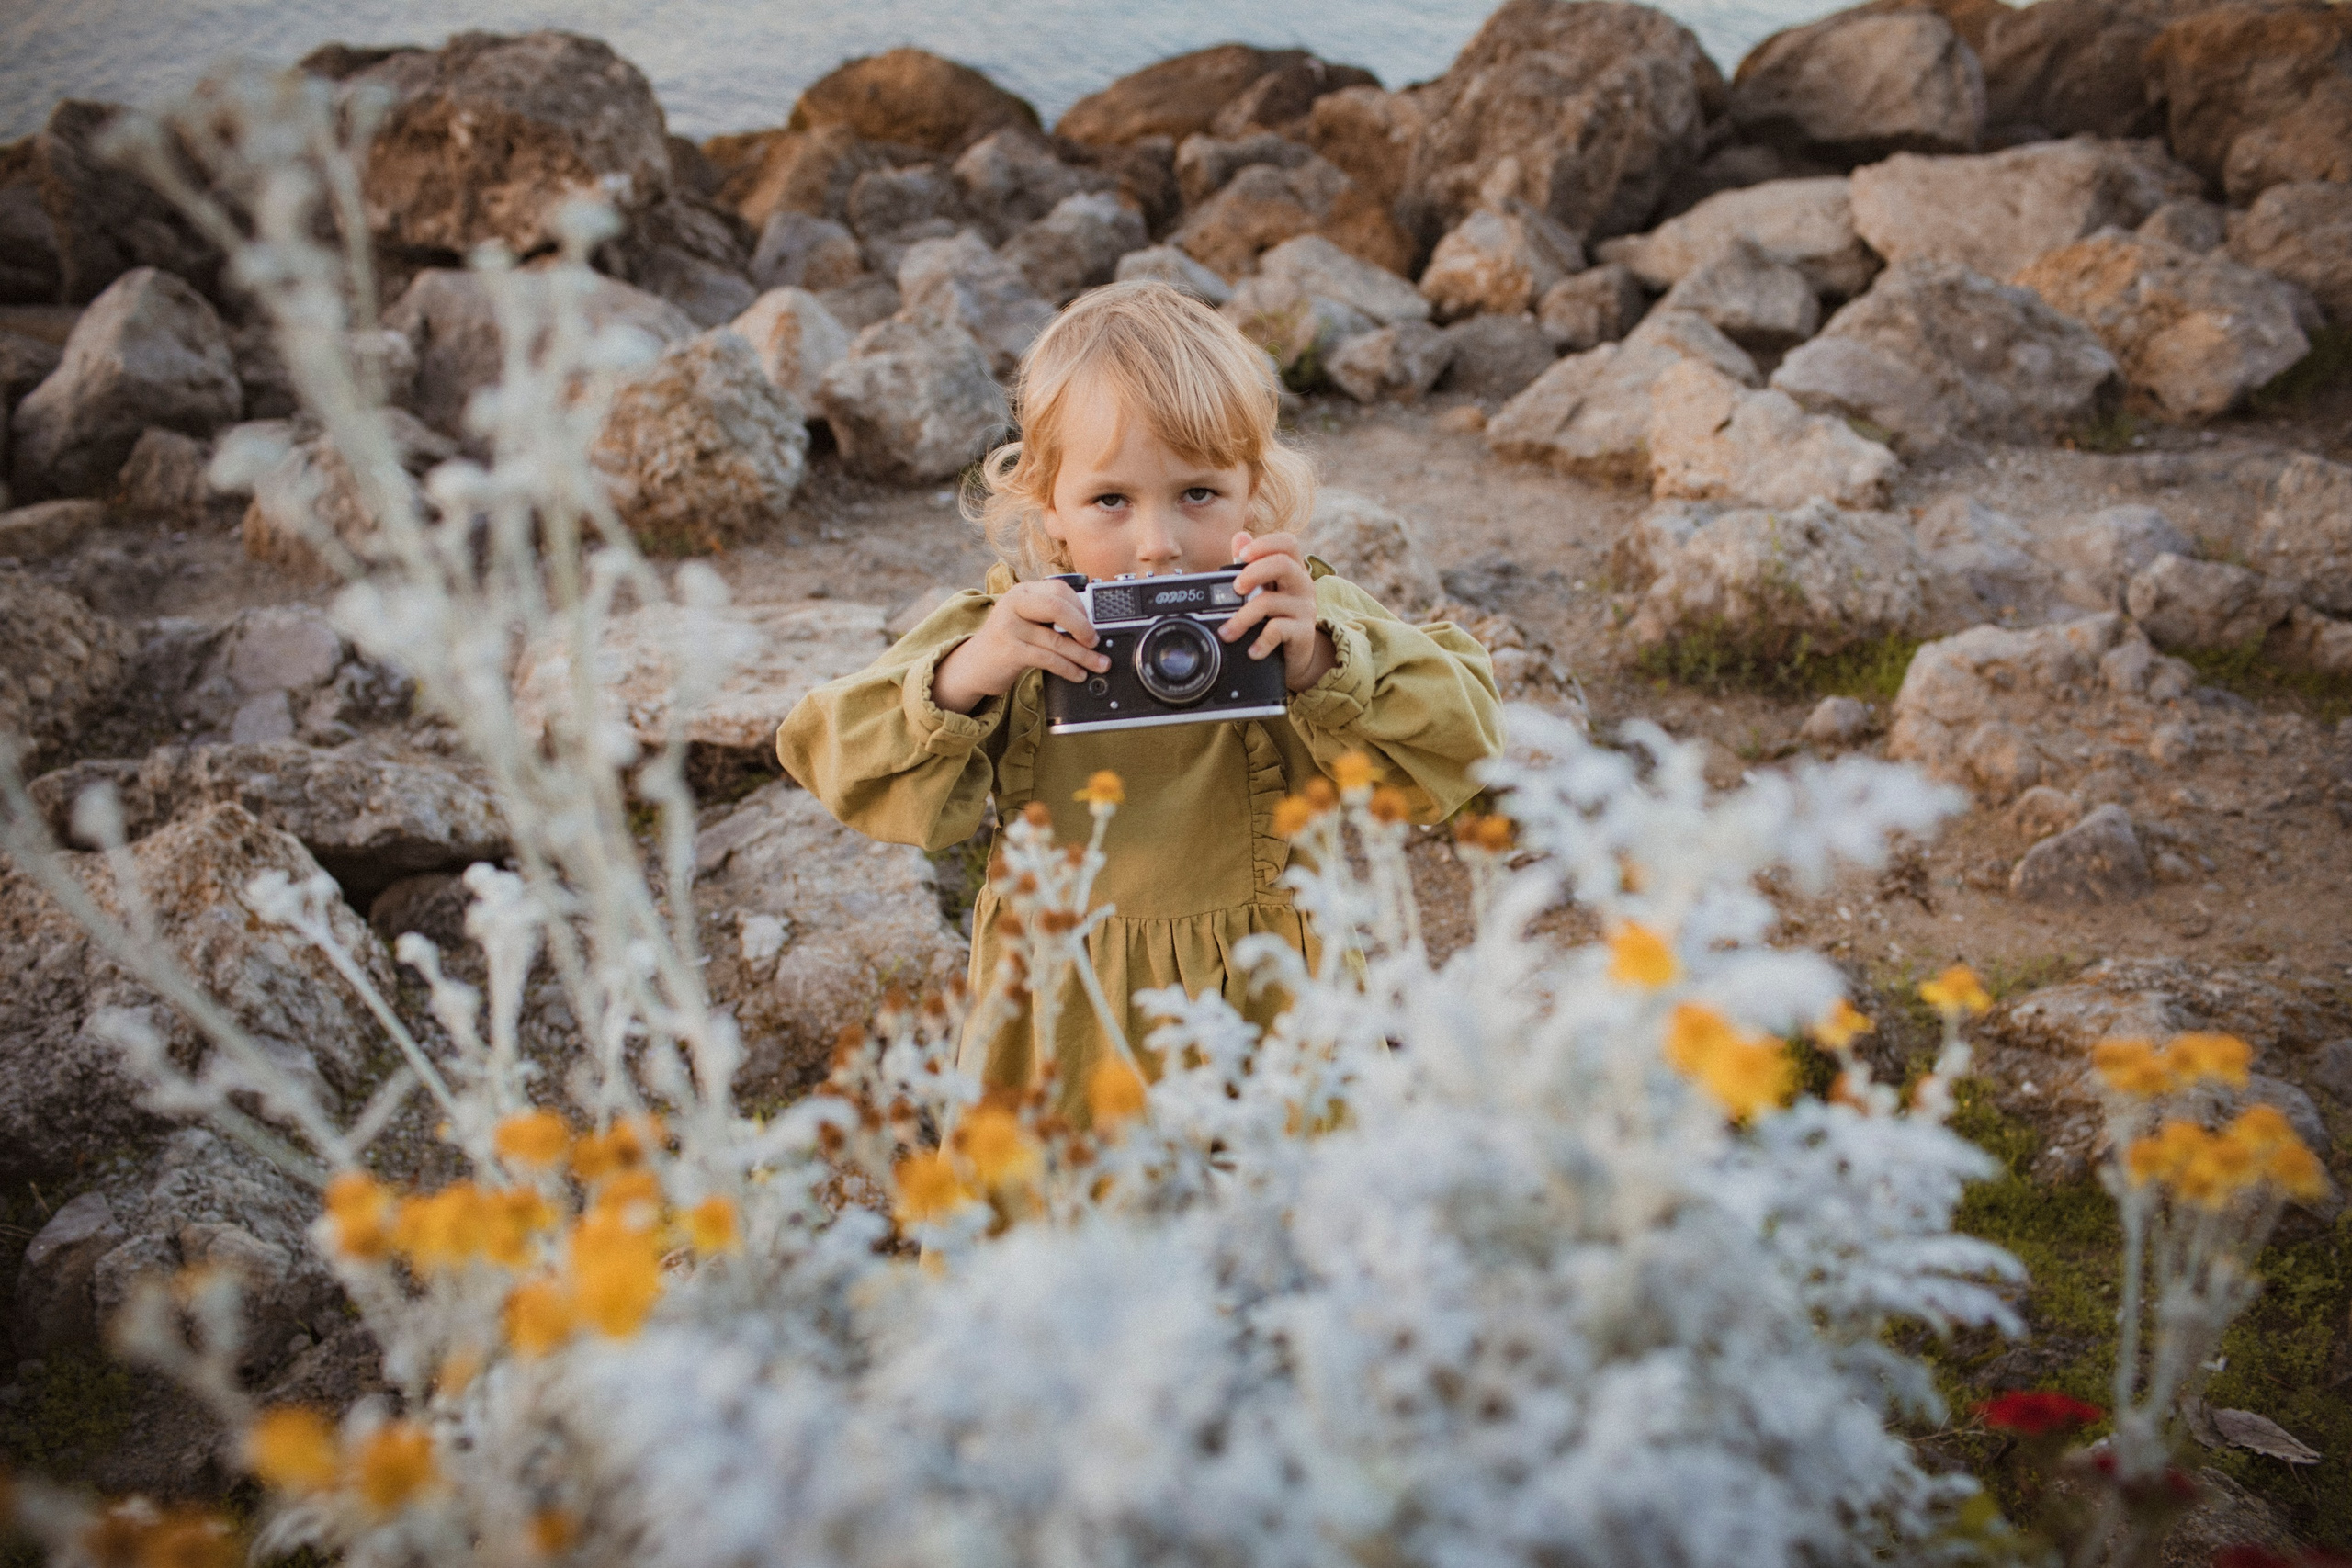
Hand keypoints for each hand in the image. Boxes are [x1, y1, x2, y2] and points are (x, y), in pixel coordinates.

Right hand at [932, 579, 1111, 713]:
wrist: (973, 665)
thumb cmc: (1006, 642)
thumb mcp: (1025, 620)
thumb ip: (1050, 617)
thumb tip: (1092, 628)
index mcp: (1022, 592)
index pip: (1059, 589)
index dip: (1081, 607)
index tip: (1093, 623)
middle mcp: (1013, 604)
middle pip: (1058, 608)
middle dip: (1084, 627)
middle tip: (1096, 642)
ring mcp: (1009, 627)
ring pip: (1056, 640)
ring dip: (1083, 655)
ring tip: (1099, 664)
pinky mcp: (1009, 651)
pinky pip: (1048, 659)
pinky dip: (1068, 669)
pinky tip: (1078, 674)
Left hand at [1217, 531, 1336, 693]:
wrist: (1296, 655)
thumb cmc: (1276, 616)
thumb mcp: (1263, 589)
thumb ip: (1249, 564)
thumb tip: (1239, 537)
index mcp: (1293, 569)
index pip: (1287, 543)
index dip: (1265, 544)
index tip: (1243, 555)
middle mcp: (1302, 584)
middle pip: (1282, 564)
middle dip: (1253, 572)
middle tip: (1236, 588)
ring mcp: (1305, 608)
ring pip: (1271, 601)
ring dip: (1242, 617)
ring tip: (1227, 632)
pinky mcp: (1304, 632)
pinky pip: (1278, 631)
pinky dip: (1260, 642)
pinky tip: (1252, 651)